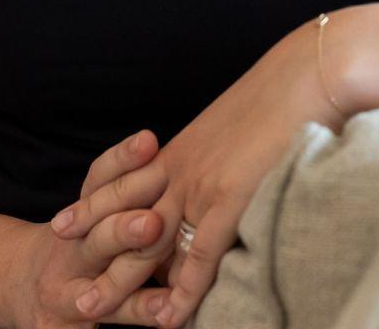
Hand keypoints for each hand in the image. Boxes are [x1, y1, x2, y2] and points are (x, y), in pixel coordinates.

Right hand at [0, 129, 177, 327]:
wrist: (23, 289)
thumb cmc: (79, 247)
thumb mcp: (94, 215)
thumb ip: (130, 193)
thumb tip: (184, 158)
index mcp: (80, 215)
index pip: (98, 181)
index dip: (122, 161)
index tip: (149, 141)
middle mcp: (70, 250)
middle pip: (99, 236)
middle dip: (124, 230)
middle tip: (153, 221)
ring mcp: (67, 293)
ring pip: (105, 288)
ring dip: (133, 291)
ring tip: (165, 294)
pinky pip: (102, 325)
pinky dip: (135, 318)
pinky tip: (163, 318)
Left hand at [46, 21, 348, 328]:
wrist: (309, 73)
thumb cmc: (286, 93)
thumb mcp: (239, 122)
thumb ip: (223, 151)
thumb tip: (227, 166)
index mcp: (182, 148)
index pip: (129, 187)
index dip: (98, 209)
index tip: (69, 224)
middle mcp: (181, 168)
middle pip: (125, 219)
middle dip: (94, 253)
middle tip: (69, 283)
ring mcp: (200, 185)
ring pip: (148, 244)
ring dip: (120, 282)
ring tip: (92, 312)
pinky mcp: (228, 199)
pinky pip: (199, 256)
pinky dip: (183, 292)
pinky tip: (169, 317)